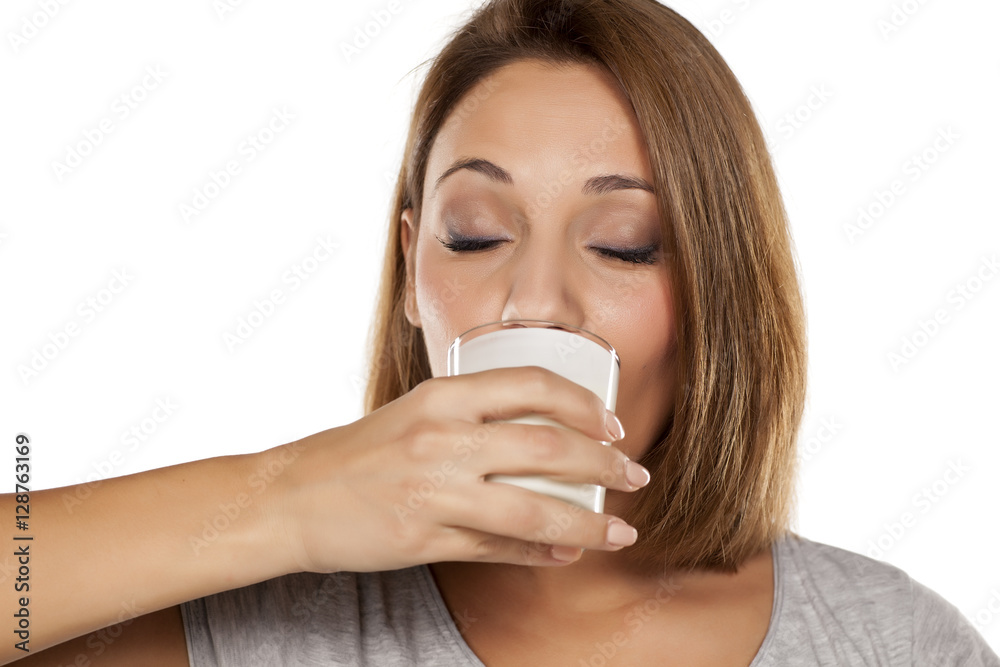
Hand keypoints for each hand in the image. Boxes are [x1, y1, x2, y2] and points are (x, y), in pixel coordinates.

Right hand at [263, 365, 649, 573]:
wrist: (291, 496)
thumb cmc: (357, 452)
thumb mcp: (416, 413)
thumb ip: (474, 418)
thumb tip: (544, 442)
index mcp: (443, 396)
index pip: (533, 386)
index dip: (585, 404)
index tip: (613, 425)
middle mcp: (443, 438)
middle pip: (549, 449)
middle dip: (606, 466)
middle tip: (634, 476)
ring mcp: (435, 492)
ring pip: (535, 510)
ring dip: (589, 524)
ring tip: (620, 532)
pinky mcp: (425, 539)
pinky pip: (499, 550)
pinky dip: (542, 554)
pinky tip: (566, 554)